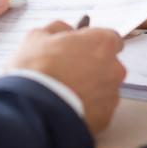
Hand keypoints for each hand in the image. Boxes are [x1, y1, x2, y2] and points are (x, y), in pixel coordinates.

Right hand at [10, 21, 125, 133]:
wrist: (33, 110)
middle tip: (68, 72)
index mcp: (102, 43)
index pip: (110, 38)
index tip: (81, 48)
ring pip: (104, 88)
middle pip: (108, 64)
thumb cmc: (36, 70)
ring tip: (65, 93)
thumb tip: (66, 30)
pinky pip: (99, 109)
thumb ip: (58, 29)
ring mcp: (111, 94)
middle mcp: (114, 67)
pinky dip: (88, 108)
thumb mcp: (38, 37)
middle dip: (92, 67)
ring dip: (90, 89)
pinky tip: (68, 107)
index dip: (93, 43)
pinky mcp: (106, 118)